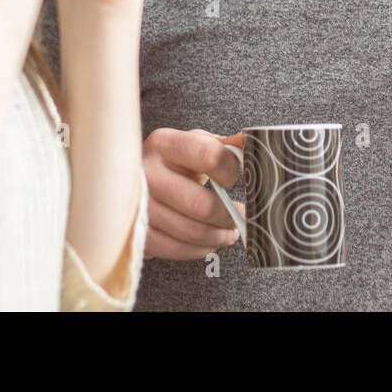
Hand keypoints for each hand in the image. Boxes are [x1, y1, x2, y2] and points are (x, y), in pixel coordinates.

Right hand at [142, 128, 245, 258]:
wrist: (139, 180)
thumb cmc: (176, 161)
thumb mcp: (197, 144)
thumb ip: (227, 146)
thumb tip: (253, 141)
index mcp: (165, 144)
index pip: (211, 157)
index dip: (231, 171)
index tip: (235, 178)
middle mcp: (146, 173)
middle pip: (202, 205)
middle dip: (229, 215)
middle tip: (240, 215)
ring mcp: (139, 206)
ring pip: (193, 232)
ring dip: (219, 236)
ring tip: (229, 231)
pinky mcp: (137, 233)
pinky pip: (177, 249)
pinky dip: (201, 249)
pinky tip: (210, 241)